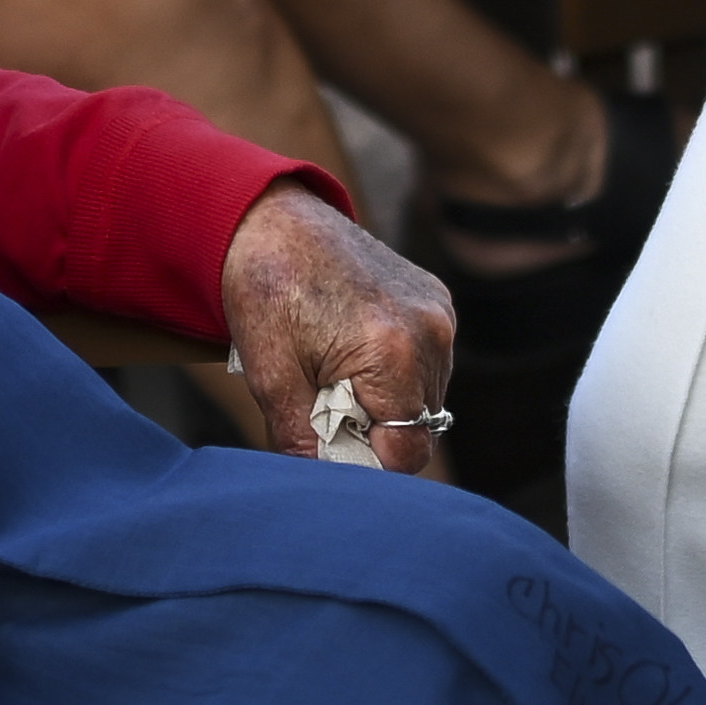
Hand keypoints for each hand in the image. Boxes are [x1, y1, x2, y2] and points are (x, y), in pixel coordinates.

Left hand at [220, 184, 454, 470]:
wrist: (271, 218)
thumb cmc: (266, 290)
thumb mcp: (269, 374)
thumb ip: (301, 440)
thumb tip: (323, 486)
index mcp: (392, 352)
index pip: (407, 453)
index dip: (368, 464)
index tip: (331, 447)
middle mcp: (429, 332)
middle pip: (420, 428)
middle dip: (375, 432)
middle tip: (325, 403)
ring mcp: (439, 313)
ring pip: (427, 399)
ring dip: (388, 402)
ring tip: (338, 371)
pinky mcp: (438, 301)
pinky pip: (429, 363)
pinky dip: (397, 371)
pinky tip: (356, 346)